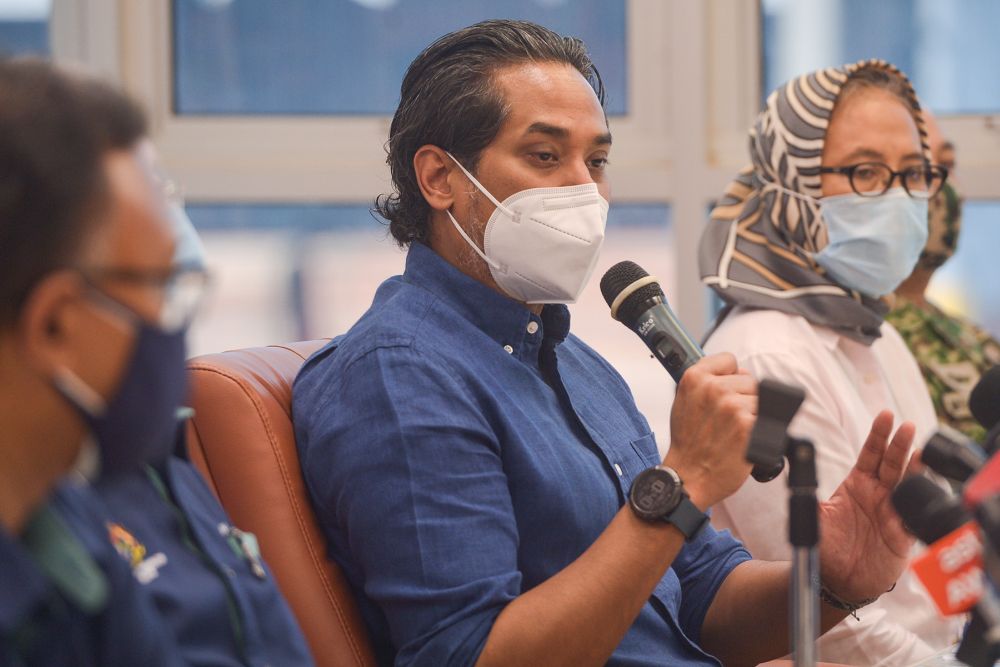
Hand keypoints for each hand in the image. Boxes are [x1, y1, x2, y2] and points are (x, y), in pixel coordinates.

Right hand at [665, 353, 756, 508]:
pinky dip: (762, 431)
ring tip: (734, 432)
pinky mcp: (748, 425)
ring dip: (754, 415)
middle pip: (749, 380)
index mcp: (694, 378)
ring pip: (761, 399)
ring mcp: (732, 406)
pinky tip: (744, 441)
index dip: (731, 377)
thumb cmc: (688, 444)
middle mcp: (713, 388)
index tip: (727, 391)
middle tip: (727, 421)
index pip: (729, 360)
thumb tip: (736, 373)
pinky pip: (769, 419)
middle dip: (744, 398)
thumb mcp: (684, 402)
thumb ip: (706, 382)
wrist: (688, 477)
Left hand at [818, 411, 917, 602]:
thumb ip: (809, 497)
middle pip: (891, 463)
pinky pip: (913, 514)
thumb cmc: (829, 548)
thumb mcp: (815, 518)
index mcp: (857, 485)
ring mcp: (891, 512)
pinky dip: (918, 500)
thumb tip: (795, 476)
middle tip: (905, 425)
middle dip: (898, 443)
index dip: (877, 435)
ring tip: (919, 450)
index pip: (869, 454)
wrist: (840, 580)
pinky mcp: (902, 533)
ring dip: (913, 466)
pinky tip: (923, 486)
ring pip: (906, 484)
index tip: (885, 416)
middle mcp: (877, 494)